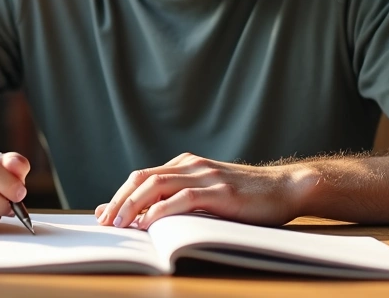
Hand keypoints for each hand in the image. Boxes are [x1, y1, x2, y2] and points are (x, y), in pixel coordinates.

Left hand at [94, 152, 307, 229]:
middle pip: (143, 178)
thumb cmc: (247, 198)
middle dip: (119, 201)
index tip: (103, 214)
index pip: (142, 176)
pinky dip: (161, 209)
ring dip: (133, 205)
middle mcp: (192, 165)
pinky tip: (149, 222)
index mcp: (186, 164)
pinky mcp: (221, 192)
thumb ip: (180, 200)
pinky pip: (183, 198)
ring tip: (120, 224)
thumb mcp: (208, 195)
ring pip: (158, 185)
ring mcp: (206, 176)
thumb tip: (143, 217)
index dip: (119, 194)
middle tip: (104, 222)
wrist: (286, 188)